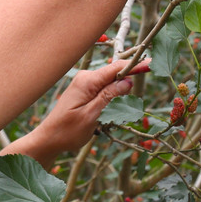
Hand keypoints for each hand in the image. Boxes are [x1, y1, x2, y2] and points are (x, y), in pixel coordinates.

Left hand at [29, 59, 147, 155]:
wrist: (48, 139)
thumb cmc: (68, 131)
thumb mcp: (91, 115)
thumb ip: (109, 96)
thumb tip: (128, 82)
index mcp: (87, 81)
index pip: (116, 68)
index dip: (135, 65)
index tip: (151, 63)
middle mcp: (85, 78)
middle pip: (114, 72)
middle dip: (130, 73)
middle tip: (150, 69)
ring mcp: (84, 84)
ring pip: (110, 81)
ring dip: (121, 87)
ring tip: (131, 89)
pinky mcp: (84, 92)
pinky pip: (103, 88)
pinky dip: (113, 92)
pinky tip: (117, 100)